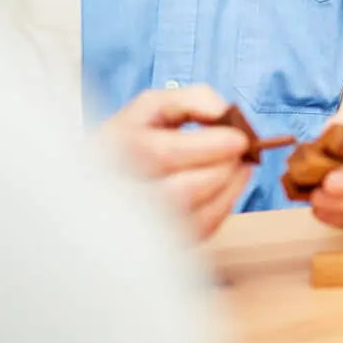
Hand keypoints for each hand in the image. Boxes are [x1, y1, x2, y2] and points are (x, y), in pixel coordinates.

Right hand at [101, 85, 252, 238]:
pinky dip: (224, 206)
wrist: (100, 184)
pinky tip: (227, 186)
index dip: (208, 147)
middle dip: (223, 169)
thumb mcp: (153, 107)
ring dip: (229, 187)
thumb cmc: (133, 140)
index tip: (239, 139)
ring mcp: (134, 224)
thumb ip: (192, 99)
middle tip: (242, 152)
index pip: (161, 155)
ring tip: (238, 166)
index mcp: (112, 150)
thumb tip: (223, 113)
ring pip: (194, 217)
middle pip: (181, 191)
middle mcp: (116, 192)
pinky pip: (200, 231)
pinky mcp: (156, 243)